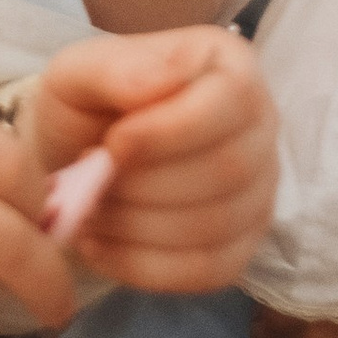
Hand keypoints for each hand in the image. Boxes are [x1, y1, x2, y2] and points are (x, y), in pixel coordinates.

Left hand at [27, 27, 278, 295]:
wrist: (77, 159)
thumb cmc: (86, 106)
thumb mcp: (79, 71)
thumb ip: (116, 69)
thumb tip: (165, 80)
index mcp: (231, 67)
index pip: (231, 100)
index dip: (169, 130)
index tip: (112, 144)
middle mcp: (261, 128)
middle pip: (227, 170)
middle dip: (144, 184)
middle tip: (90, 178)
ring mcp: (258, 192)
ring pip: (215, 225)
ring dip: (136, 226)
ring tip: (89, 208)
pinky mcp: (240, 247)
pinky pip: (207, 271)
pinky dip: (141, 265)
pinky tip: (98, 244)